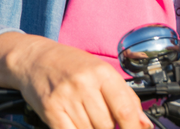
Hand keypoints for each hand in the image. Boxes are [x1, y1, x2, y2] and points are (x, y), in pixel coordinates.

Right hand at [0, 33, 151, 128]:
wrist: (34, 58)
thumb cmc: (71, 65)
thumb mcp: (102, 72)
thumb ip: (126, 97)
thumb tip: (144, 124)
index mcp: (102, 73)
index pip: (125, 109)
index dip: (133, 128)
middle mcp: (84, 84)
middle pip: (107, 125)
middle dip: (108, 128)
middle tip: (102, 121)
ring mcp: (66, 97)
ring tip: (86, 118)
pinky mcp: (50, 109)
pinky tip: (76, 125)